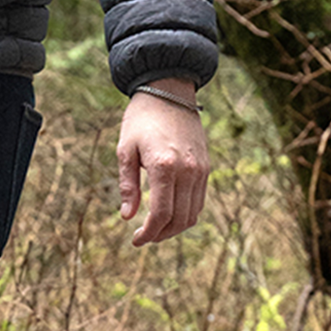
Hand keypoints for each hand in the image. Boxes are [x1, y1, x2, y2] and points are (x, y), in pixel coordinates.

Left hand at [117, 82, 208, 245]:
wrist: (169, 90)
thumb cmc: (141, 118)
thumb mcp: (125, 149)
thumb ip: (127, 185)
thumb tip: (127, 216)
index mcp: (164, 166)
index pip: (160, 214)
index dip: (148, 234)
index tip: (135, 240)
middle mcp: (187, 171)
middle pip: (179, 219)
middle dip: (161, 235)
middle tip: (143, 237)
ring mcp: (200, 169)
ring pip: (193, 214)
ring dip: (175, 228)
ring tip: (156, 229)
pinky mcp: (206, 166)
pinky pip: (199, 200)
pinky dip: (187, 213)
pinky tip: (170, 213)